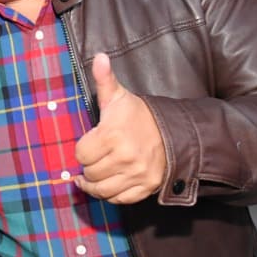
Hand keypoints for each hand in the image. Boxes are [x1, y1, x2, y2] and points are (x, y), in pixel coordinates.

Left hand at [74, 53, 167, 203]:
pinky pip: (119, 199)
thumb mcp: (120, 96)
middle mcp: (124, 156)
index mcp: (113, 134)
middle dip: (88, 166)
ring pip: (102, 190)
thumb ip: (105, 79)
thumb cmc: (141, 115)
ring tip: (91, 177)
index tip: (90, 143)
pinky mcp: (145, 187)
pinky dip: (111, 195)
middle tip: (94, 159)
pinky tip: (107, 185)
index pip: (81, 153)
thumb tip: (99, 57)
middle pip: (90, 173)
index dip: (83, 149)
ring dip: (94, 185)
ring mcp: (136, 174)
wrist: (175, 133)